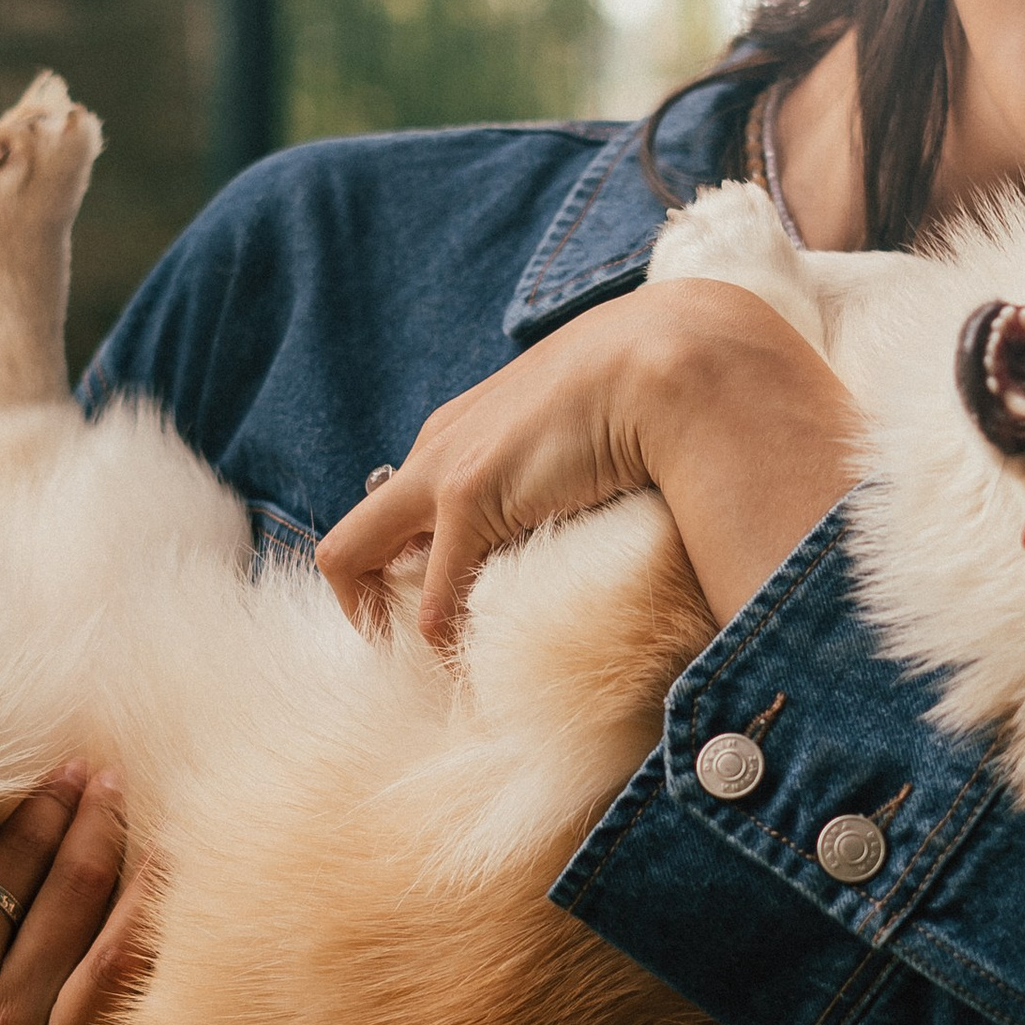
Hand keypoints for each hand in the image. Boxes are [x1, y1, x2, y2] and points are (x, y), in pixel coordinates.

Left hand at [314, 279, 858, 651]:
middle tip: (413, 648)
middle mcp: (436, 447)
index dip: (411, 563)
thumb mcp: (584, 429)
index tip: (449, 606)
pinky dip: (442, 638)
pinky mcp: (467, 496)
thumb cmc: (649, 391)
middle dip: (365, 596)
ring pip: (354, 556)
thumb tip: (594, 505)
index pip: (401, 506)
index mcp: (462, 430)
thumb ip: (564, 465)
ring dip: (387, 618)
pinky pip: (431, 594)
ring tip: (435, 666)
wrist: (670, 358)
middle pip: (357, 531)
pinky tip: (473, 663)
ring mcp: (443, 470)